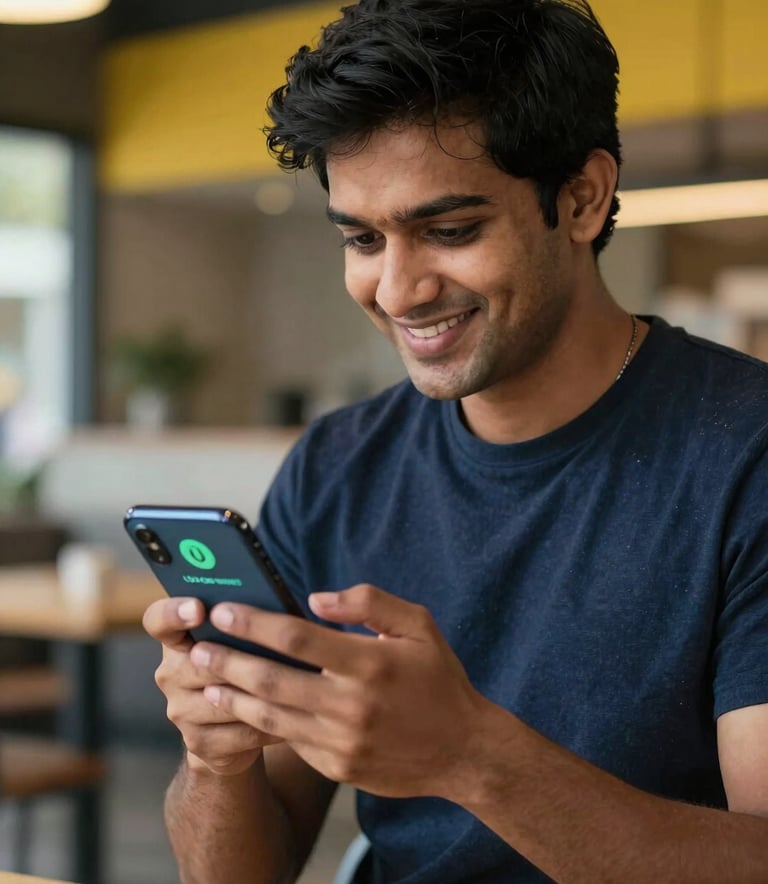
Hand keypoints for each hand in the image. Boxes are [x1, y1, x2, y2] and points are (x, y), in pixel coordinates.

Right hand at [142, 597, 281, 775]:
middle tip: (275, 653)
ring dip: (260, 694)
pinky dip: (270, 724)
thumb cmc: (247, 666)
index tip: (198, 608)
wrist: (236, 729)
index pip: (158, 620)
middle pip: (200, 662)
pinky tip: (295, 717)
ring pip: (224, 699)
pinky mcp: (198, 742)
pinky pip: (240, 732)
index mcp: (177, 639)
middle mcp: (171, 673)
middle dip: (240, 659)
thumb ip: (248, 622)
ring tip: (295, 686)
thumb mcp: (244, 640)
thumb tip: (281, 603)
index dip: (174, 612)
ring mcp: (180, 710)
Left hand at [193, 585, 489, 799]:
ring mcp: (342, 742)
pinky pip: (289, 740)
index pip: (297, 638)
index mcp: (370, 663)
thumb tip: (315, 598)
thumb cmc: (438, 679)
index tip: (224, 609)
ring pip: (271, 716)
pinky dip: (260, 722)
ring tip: (205, 678)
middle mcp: (352, 705)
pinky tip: (241, 706)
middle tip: (197, 646)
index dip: (255, 622)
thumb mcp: (419, 625)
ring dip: (233, 695)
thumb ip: (369, 602)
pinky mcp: (337, 766)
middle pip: (272, 680)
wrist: (463, 751)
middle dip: (228, 661)